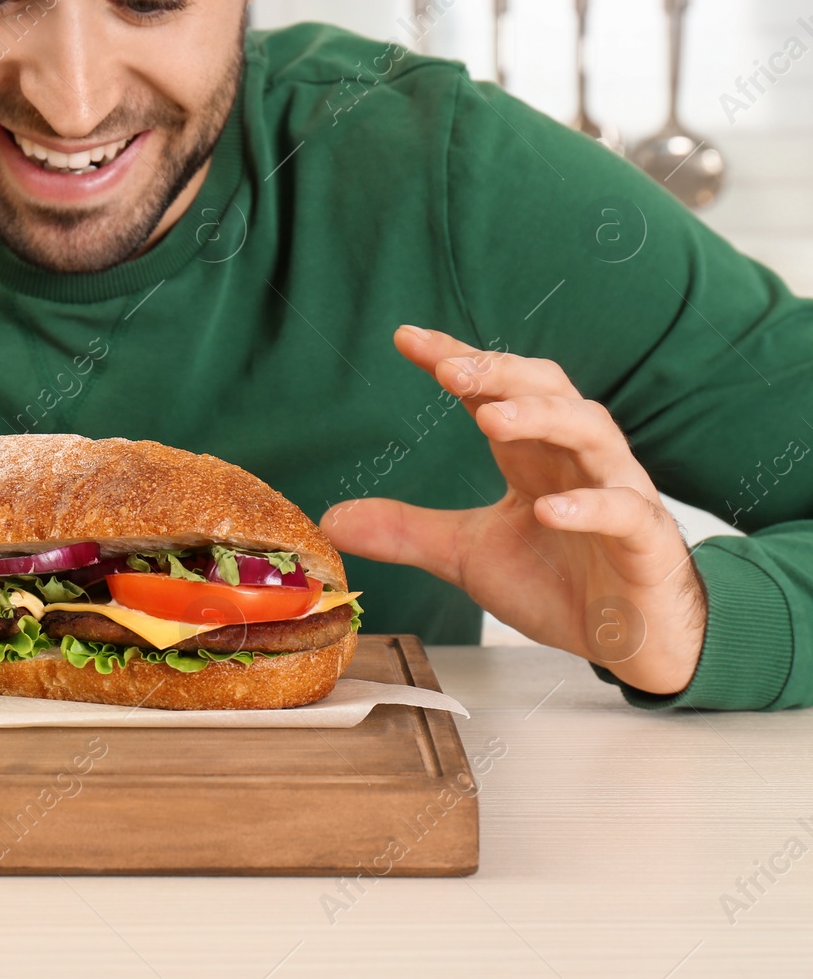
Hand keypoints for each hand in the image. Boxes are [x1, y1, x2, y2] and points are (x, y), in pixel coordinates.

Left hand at [320, 325, 706, 694]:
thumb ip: (407, 531)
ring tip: (491, 418)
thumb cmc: (559, 583)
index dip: (456, 361)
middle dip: (500, 374)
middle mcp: (576, 460)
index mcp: (533, 457)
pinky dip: (588, 505)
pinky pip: (623, 510)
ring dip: (542, 419)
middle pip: (548, 392)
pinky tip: (548, 509)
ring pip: (591, 432)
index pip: (494, 393)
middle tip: (449, 369)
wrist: (630, 640)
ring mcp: (617, 493)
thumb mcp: (467, 555)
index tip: (406, 339)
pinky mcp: (645, 540)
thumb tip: (333, 519)